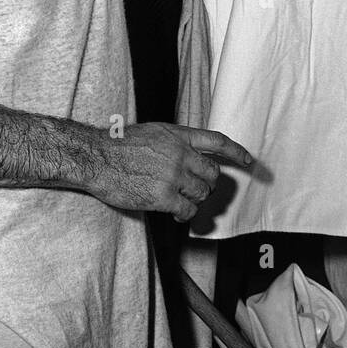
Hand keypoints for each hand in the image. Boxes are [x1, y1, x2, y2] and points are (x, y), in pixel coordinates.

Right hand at [91, 123, 253, 221]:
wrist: (98, 158)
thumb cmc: (118, 146)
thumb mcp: (152, 132)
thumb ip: (174, 142)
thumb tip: (187, 156)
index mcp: (178, 135)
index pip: (216, 141)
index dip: (236, 151)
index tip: (248, 160)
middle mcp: (180, 153)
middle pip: (212, 174)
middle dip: (208, 184)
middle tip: (197, 191)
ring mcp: (173, 175)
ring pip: (202, 193)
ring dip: (195, 201)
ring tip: (182, 202)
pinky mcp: (163, 196)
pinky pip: (187, 210)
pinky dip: (185, 215)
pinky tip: (177, 214)